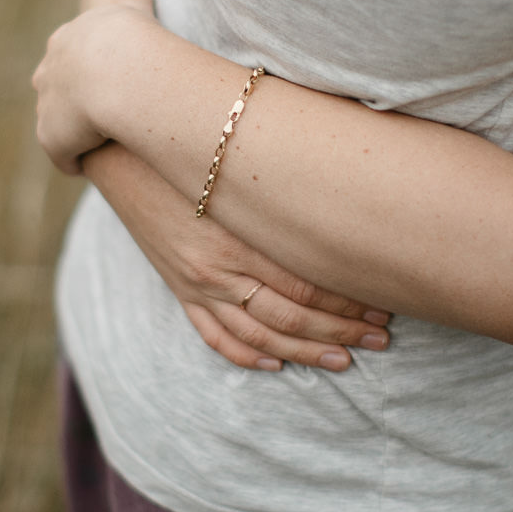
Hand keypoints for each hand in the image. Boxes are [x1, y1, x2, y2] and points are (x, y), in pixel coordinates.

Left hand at [32, 0, 160, 174]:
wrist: (119, 73)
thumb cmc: (134, 41)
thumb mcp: (133, 13)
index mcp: (65, 42)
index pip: (65, 56)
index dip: (83, 70)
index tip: (101, 82)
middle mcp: (48, 72)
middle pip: (51, 88)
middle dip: (66, 100)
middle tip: (93, 115)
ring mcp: (47, 106)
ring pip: (54, 123)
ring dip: (70, 134)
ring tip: (94, 146)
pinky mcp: (52, 139)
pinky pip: (63, 156)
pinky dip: (74, 161)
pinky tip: (89, 165)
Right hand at [86, 144, 392, 372]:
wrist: (127, 151)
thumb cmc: (197, 148)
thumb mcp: (247, 165)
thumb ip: (292, 190)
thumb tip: (348, 201)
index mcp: (241, 236)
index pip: (308, 284)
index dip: (350, 302)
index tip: (386, 306)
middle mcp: (219, 269)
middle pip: (291, 315)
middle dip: (341, 331)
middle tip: (381, 338)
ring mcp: (197, 284)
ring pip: (258, 335)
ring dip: (304, 351)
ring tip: (343, 359)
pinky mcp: (181, 289)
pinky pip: (214, 335)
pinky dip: (246, 355)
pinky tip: (276, 363)